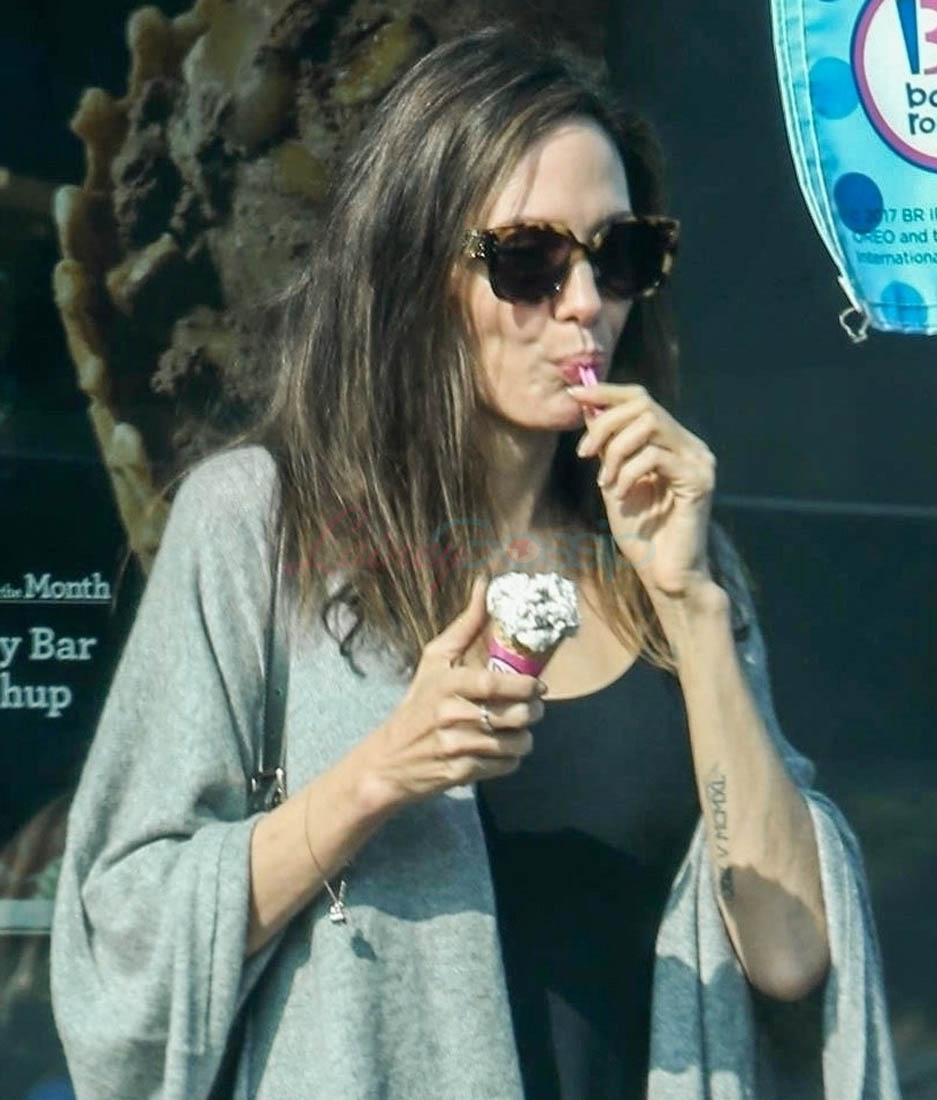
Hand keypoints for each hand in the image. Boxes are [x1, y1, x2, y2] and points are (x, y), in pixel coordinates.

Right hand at [366, 577, 545, 807]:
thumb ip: (465, 626)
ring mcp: (456, 747)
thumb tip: (485, 583)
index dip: (525, 686)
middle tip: (534, 708)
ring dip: (524, 738)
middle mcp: (450, 715)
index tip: (538, 686)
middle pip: (513, 715)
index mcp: (446, 684)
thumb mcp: (435, 661)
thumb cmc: (418, 703)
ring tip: (518, 729)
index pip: (494, 684)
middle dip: (534, 713)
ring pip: (515, 743)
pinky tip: (500, 749)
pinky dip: (511, 759)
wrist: (390, 760)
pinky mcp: (461, 774)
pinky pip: (505, 766)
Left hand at [568, 382, 715, 599]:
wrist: (663, 573)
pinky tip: (620, 494)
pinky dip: (628, 472)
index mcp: (672, 442)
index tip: (573, 394)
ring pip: (649, 424)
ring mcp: (699, 460)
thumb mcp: (614, 480)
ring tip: (605, 482)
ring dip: (615, 451)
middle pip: (643, 404)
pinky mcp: (699, 480)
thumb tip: (589, 408)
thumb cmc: (641, 533)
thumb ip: (607, 446)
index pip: (641, 398)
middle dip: (605, 424)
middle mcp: (690, 445)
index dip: (607, 391)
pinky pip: (655, 456)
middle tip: (584, 453)